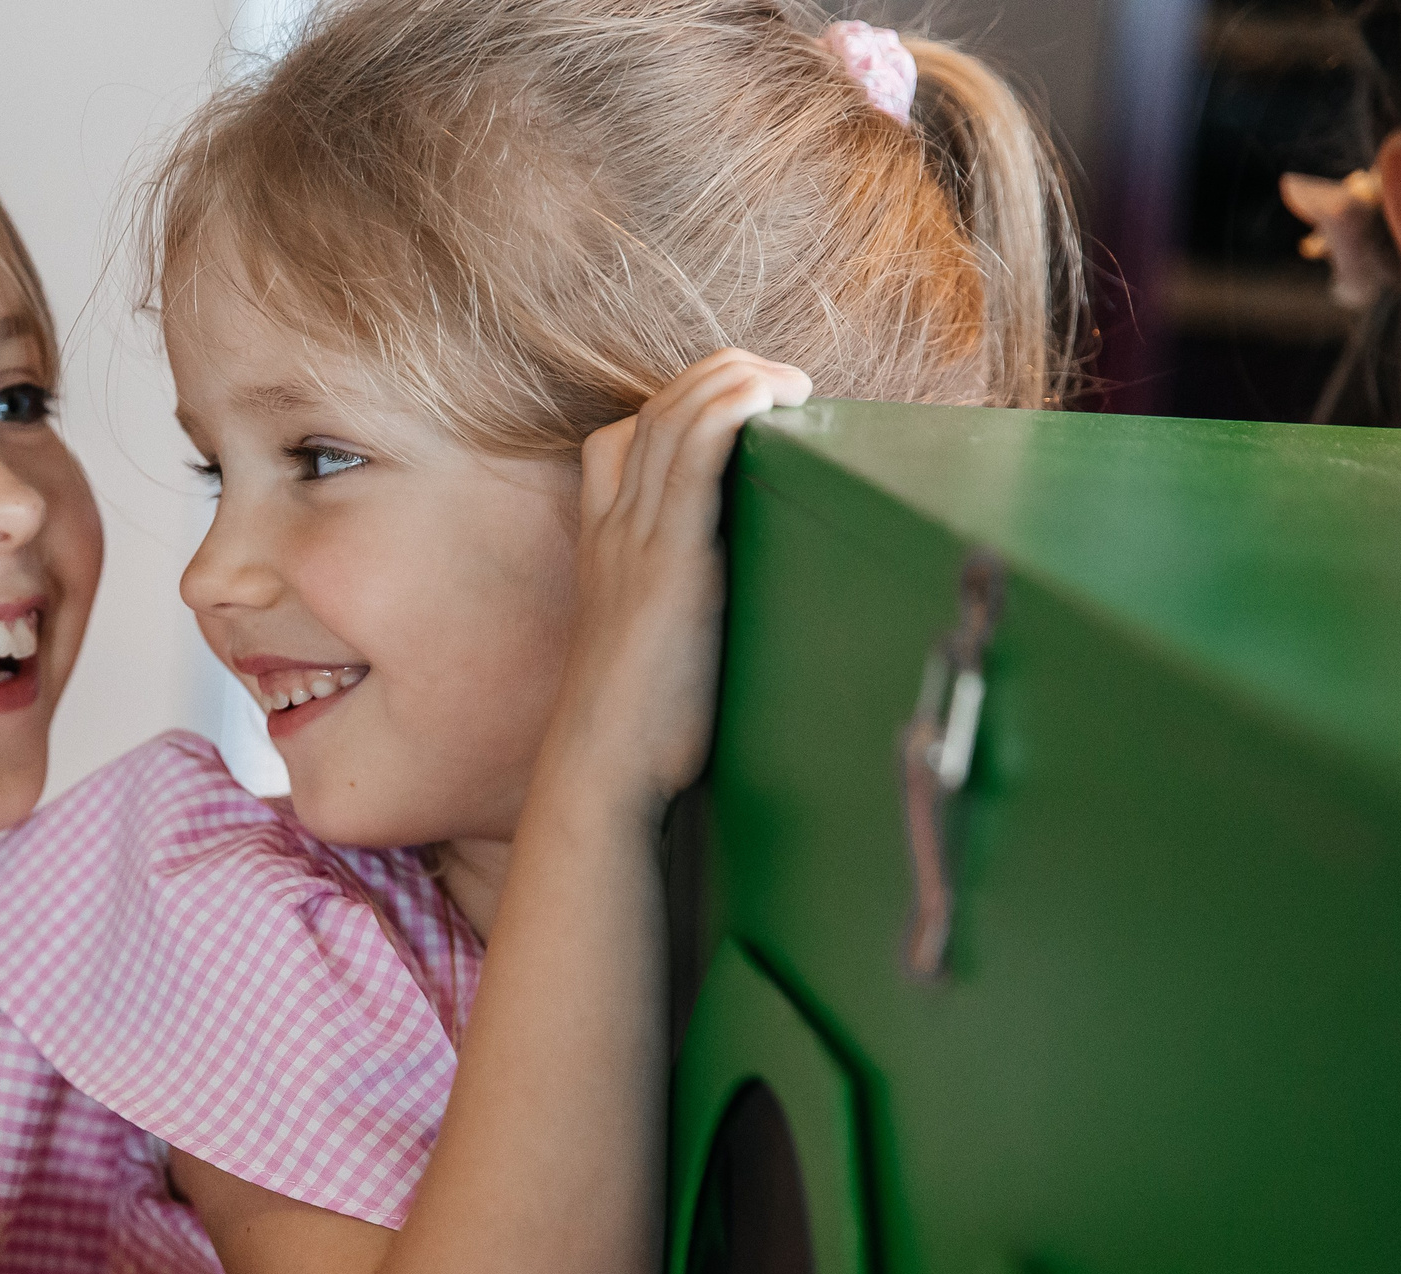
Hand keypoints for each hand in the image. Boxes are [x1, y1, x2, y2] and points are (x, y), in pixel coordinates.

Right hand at [552, 349, 811, 803]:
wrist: (605, 770)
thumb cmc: (641, 728)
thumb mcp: (658, 647)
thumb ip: (686, 608)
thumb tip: (746, 609)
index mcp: (606, 543)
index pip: (625, 435)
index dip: (685, 405)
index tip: (747, 415)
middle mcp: (613, 526)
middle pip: (657, 406)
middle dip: (724, 376)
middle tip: (787, 389)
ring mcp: (635, 537)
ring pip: (676, 413)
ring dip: (740, 378)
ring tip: (795, 386)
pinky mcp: (669, 557)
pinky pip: (694, 453)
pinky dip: (732, 407)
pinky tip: (771, 398)